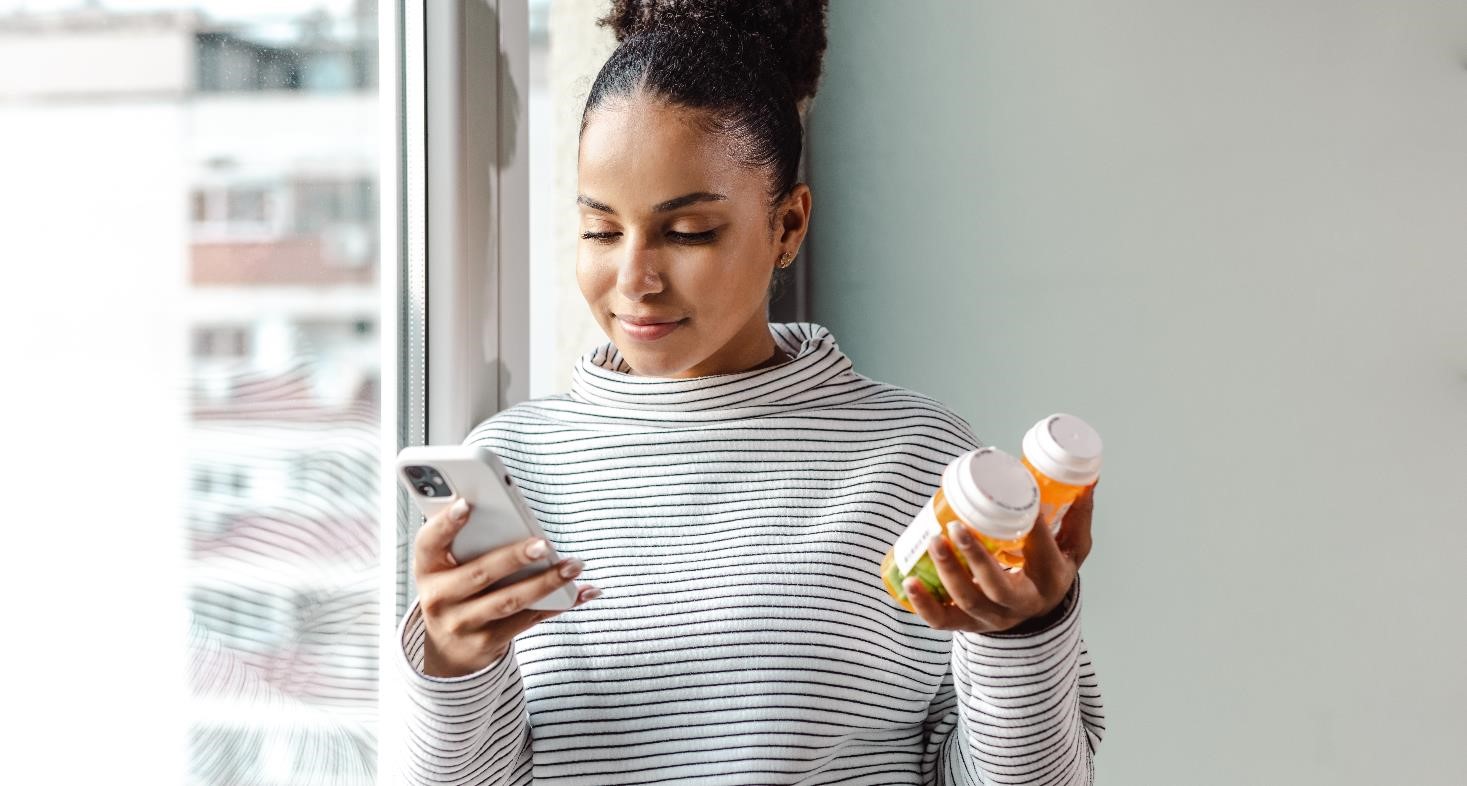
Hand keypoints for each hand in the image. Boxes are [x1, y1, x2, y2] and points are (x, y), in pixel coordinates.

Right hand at [413, 498, 599, 676]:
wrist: (447, 649)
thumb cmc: (454, 590)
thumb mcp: (446, 567)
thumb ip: (466, 540)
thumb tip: (510, 511)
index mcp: (427, 568)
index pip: (429, 542)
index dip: (445, 524)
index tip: (465, 504)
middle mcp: (438, 599)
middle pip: (479, 574)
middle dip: (513, 558)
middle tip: (543, 543)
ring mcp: (462, 624)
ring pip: (509, 601)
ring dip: (545, 582)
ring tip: (573, 565)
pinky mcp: (487, 642)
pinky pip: (528, 620)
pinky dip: (558, 605)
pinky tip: (582, 592)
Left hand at [905, 480, 1095, 633]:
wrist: (1039, 614)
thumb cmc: (1050, 570)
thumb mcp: (1072, 547)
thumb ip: (1076, 514)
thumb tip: (1088, 478)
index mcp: (1051, 579)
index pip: (1042, 552)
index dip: (1032, 527)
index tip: (1019, 497)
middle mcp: (1023, 604)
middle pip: (999, 587)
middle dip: (976, 558)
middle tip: (956, 527)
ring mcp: (994, 618)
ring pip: (969, 602)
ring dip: (947, 573)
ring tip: (933, 540)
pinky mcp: (968, 625)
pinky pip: (944, 621)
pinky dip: (924, 605)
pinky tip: (909, 582)